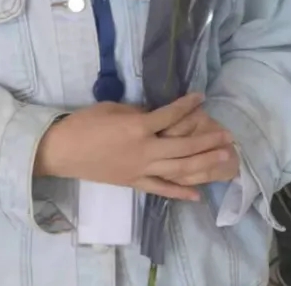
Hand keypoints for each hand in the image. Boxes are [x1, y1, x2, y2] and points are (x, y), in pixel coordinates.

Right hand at [34, 93, 232, 200]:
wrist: (63, 151)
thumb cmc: (83, 124)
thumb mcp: (111, 109)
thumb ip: (136, 113)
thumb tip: (154, 115)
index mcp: (137, 126)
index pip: (170, 115)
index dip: (188, 104)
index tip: (202, 97)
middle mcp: (145, 150)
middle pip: (184, 147)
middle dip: (208, 141)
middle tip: (228, 137)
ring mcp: (141, 169)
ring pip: (179, 170)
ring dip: (204, 165)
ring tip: (223, 160)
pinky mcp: (134, 183)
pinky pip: (161, 190)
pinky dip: (180, 193)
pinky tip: (198, 195)